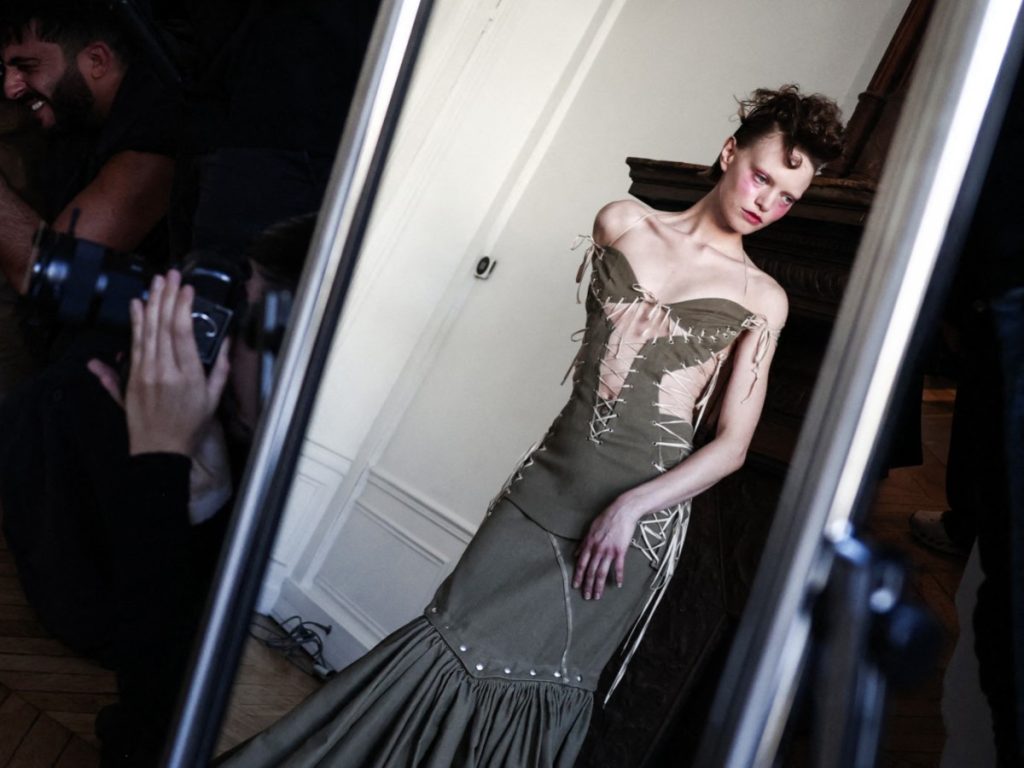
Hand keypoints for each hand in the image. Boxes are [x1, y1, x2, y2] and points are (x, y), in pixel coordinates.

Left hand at [88, 270, 229, 455]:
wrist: (159, 450)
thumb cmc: (189, 426)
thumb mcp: (213, 398)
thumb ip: (220, 367)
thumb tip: (226, 341)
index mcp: (187, 374)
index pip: (182, 331)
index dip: (183, 306)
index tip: (187, 288)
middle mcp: (164, 370)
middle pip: (162, 325)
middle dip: (166, 296)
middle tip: (169, 275)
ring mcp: (145, 372)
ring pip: (146, 330)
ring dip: (151, 303)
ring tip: (155, 282)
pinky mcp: (132, 377)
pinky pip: (134, 344)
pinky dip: (135, 323)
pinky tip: (137, 306)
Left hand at [572, 499, 640, 599]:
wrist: (622, 512)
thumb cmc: (606, 518)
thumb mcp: (590, 529)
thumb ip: (583, 543)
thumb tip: (576, 554)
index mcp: (589, 544)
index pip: (581, 564)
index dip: (578, 576)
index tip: (576, 586)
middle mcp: (597, 549)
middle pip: (591, 571)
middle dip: (588, 585)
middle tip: (587, 597)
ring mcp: (609, 551)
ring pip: (602, 572)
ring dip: (599, 586)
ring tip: (598, 596)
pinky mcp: (620, 551)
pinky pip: (618, 567)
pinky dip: (618, 577)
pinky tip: (618, 584)